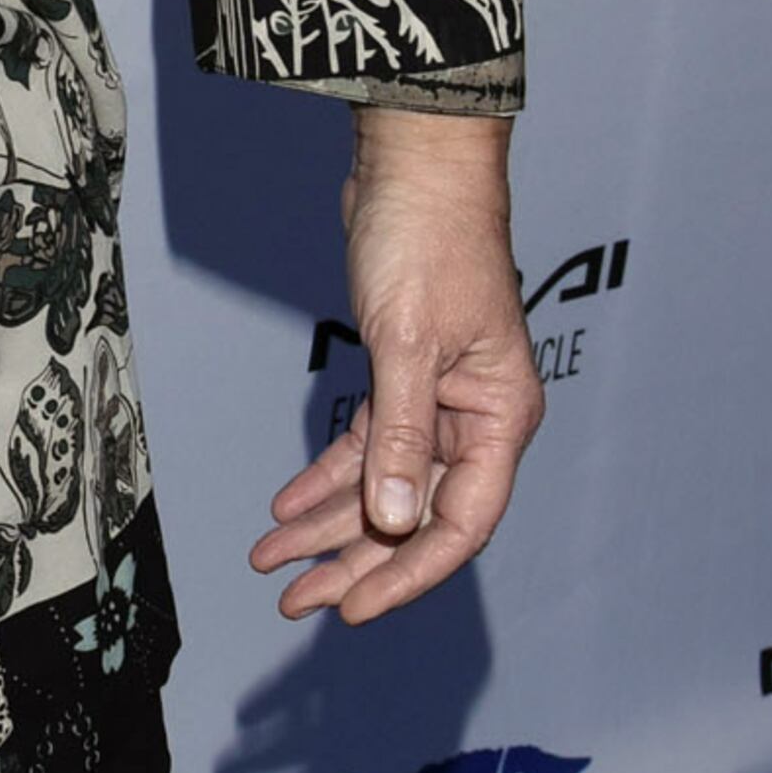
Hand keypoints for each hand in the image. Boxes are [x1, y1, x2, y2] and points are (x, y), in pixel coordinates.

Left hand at [252, 106, 540, 625]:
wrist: (413, 164)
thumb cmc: (428, 240)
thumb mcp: (408, 344)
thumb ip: (400, 436)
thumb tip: (392, 521)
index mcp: (499, 418)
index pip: (458, 524)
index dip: (405, 573)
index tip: (351, 608)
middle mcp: (475, 418)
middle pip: (416, 515)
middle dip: (354, 562)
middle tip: (296, 601)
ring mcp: (439, 399)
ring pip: (383, 484)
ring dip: (329, 524)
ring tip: (272, 562)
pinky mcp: (402, 374)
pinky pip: (367, 443)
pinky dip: (328, 474)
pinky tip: (287, 504)